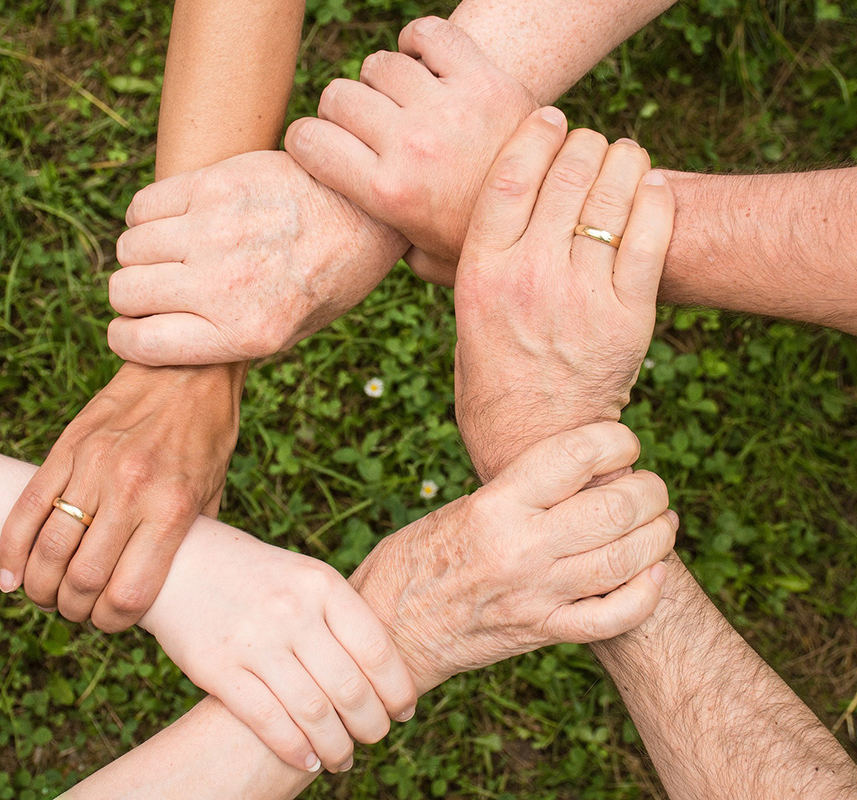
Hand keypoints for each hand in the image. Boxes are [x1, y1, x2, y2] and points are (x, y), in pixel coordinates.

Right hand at [0, 362, 242, 631]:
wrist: (188, 369)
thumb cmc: (207, 436)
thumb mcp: (214, 492)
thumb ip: (189, 540)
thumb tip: (171, 587)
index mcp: (172, 509)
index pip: (128, 593)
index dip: (113, 622)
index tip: (111, 622)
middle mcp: (130, 490)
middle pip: (82, 579)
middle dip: (74, 610)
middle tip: (77, 611)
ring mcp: (94, 467)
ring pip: (48, 549)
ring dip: (41, 587)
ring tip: (47, 595)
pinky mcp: (67, 447)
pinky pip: (27, 507)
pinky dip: (11, 550)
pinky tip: (11, 576)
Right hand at [107, 151, 407, 364]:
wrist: (366, 212)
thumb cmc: (328, 278)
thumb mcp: (290, 333)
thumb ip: (227, 341)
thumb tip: (161, 340)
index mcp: (245, 333)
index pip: (140, 343)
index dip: (127, 338)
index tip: (133, 329)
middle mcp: (225, 285)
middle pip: (125, 292)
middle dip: (132, 296)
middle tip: (157, 289)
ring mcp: (216, 231)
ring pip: (129, 248)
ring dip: (140, 255)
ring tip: (171, 253)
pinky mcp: (215, 185)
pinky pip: (143, 206)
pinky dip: (147, 217)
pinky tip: (176, 221)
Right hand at [140, 517, 417, 773]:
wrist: (180, 561)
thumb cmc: (255, 575)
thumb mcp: (304, 576)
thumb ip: (340, 616)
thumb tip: (386, 673)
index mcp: (321, 584)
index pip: (376, 649)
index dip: (397, 689)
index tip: (404, 711)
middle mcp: (292, 610)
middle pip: (350, 688)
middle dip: (372, 725)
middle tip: (375, 738)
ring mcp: (254, 640)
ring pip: (313, 712)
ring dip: (337, 747)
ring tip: (344, 758)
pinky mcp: (217, 668)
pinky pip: (267, 720)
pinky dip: (295, 749)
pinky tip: (308, 760)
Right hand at [285, 16, 534, 286]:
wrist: (555, 215)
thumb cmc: (480, 242)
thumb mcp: (425, 261)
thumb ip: (384, 245)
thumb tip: (353, 236)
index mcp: (388, 193)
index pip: (308, 140)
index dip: (305, 141)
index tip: (319, 147)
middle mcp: (412, 145)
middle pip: (339, 96)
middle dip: (341, 112)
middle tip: (364, 128)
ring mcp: (448, 108)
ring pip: (379, 65)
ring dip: (381, 81)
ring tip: (400, 103)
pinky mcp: (483, 78)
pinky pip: (428, 34)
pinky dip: (418, 42)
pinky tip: (423, 65)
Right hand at [350, 422, 674, 691]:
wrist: (389, 631)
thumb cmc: (415, 560)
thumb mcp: (460, 509)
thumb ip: (518, 493)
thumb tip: (580, 474)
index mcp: (494, 505)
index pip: (576, 455)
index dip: (616, 440)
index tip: (623, 443)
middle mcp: (520, 547)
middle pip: (616, 507)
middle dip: (650, 490)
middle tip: (650, 486)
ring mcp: (536, 594)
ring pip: (627, 559)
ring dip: (658, 535)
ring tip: (661, 522)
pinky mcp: (543, 632)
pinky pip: (614, 616)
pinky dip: (646, 594)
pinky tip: (653, 574)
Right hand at [453, 109, 674, 480]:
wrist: (535, 443)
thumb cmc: (492, 379)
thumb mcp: (463, 317)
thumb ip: (470, 264)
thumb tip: (471, 212)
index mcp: (481, 274)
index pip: (510, 175)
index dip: (535, 133)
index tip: (550, 116)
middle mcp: (529, 277)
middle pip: (566, 174)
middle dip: (584, 143)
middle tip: (590, 143)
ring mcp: (582, 296)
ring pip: (612, 196)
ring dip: (623, 161)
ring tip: (624, 157)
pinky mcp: (627, 317)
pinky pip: (651, 236)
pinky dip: (656, 199)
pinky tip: (652, 187)